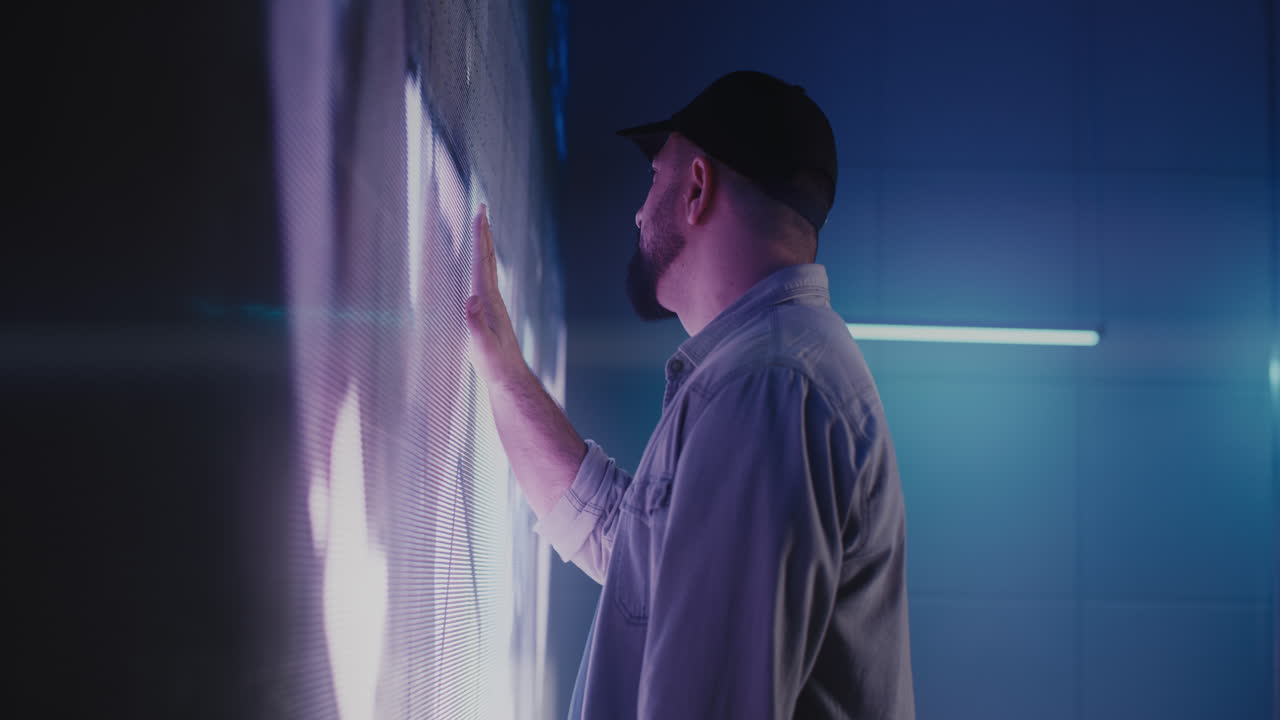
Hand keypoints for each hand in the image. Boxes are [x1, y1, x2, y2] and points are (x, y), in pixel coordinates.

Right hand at [465, 204, 527, 388]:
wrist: (509, 379)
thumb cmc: (495, 365)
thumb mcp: (482, 345)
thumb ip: (475, 323)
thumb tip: (471, 298)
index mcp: (489, 300)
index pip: (482, 261)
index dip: (480, 236)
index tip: (480, 212)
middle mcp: (493, 298)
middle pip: (487, 259)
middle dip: (483, 233)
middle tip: (482, 208)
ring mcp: (493, 306)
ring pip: (488, 269)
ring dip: (483, 247)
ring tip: (481, 230)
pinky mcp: (490, 314)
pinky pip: (484, 282)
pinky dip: (481, 268)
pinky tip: (479, 269)